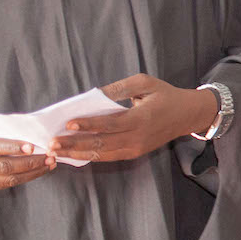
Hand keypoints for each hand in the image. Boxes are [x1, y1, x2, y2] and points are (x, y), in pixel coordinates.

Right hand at [0, 118, 54, 190]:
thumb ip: (4, 128)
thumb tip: (33, 132)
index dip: (14, 148)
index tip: (33, 147)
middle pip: (2, 167)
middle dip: (29, 163)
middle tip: (49, 157)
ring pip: (5, 179)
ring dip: (31, 173)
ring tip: (48, 165)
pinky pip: (4, 185)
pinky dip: (23, 178)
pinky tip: (37, 171)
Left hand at [51, 74, 216, 163]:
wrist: (188, 115)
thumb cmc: (165, 95)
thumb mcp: (145, 82)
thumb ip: (120, 88)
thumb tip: (94, 95)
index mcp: (142, 117)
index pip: (111, 123)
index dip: (89, 124)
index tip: (69, 123)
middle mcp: (138, 136)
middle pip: (102, 142)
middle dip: (75, 144)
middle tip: (52, 143)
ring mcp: (137, 148)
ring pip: (103, 153)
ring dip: (78, 153)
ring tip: (57, 153)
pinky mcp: (135, 153)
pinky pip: (109, 157)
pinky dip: (90, 156)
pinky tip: (74, 154)